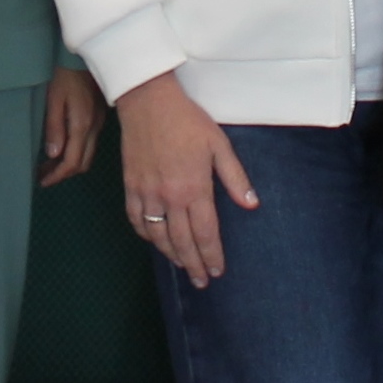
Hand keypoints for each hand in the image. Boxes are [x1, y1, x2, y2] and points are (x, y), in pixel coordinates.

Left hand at [39, 72, 104, 185]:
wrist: (83, 57)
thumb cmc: (65, 76)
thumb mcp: (54, 100)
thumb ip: (54, 128)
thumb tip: (53, 155)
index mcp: (82, 126)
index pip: (72, 162)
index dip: (57, 176)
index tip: (42, 181)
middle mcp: (94, 129)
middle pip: (82, 163)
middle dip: (63, 174)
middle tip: (43, 175)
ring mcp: (99, 124)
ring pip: (87, 156)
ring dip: (69, 165)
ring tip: (49, 165)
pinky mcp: (99, 119)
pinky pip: (89, 145)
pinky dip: (76, 153)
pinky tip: (62, 149)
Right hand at [115, 72, 257, 286]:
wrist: (148, 101)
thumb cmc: (188, 120)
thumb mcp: (219, 145)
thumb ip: (235, 178)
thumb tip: (251, 205)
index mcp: (194, 188)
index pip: (205, 233)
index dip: (212, 256)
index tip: (217, 271)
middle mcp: (169, 197)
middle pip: (182, 241)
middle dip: (194, 265)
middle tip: (201, 281)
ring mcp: (147, 193)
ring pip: (158, 236)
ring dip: (171, 254)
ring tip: (182, 265)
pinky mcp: (130, 186)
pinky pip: (136, 219)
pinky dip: (145, 235)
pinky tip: (154, 240)